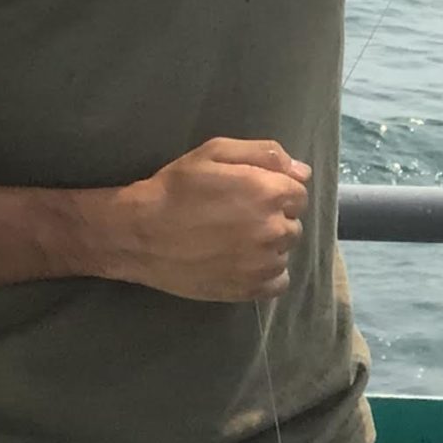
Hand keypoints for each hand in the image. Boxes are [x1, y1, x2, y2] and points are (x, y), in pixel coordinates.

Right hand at [112, 139, 311, 301]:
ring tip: (235, 241)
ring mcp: (263, 263)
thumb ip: (264, 154)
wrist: (139, 233)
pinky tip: (242, 264)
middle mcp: (274, 229)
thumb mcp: (214, 153)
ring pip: (285, 252)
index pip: (299, 194)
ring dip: (269, 247)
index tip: (251, 196)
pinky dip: (266, 274)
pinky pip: (278, 282)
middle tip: (238, 218)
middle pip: (293, 224)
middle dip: (273, 218)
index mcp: (269, 192)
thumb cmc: (175, 188)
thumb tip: (303, 172)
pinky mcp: (250, 289)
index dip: (276, 192)